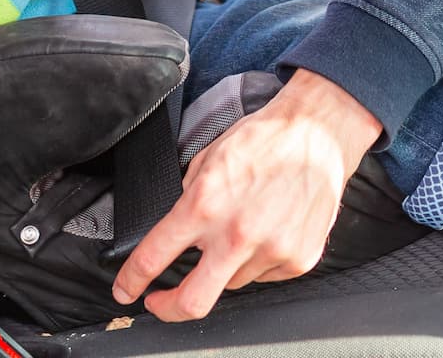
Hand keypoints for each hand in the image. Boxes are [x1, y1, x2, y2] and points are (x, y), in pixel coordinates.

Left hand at [111, 70, 380, 321]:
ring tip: (242, 229)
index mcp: (206, 204)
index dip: (131, 280)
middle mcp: (237, 234)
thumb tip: (178, 234)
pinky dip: (258, 260)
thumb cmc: (264, 139)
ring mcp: (272, 250)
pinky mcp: (299, 259)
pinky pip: (264, 275)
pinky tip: (268, 228)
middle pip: (192, 302)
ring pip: (231, 283)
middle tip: (160, 302)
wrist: (318, 133)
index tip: (125, 290)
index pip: (154, 256)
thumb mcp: (208, 159)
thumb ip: (189, 201)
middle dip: (167, 310)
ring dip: (225, 267)